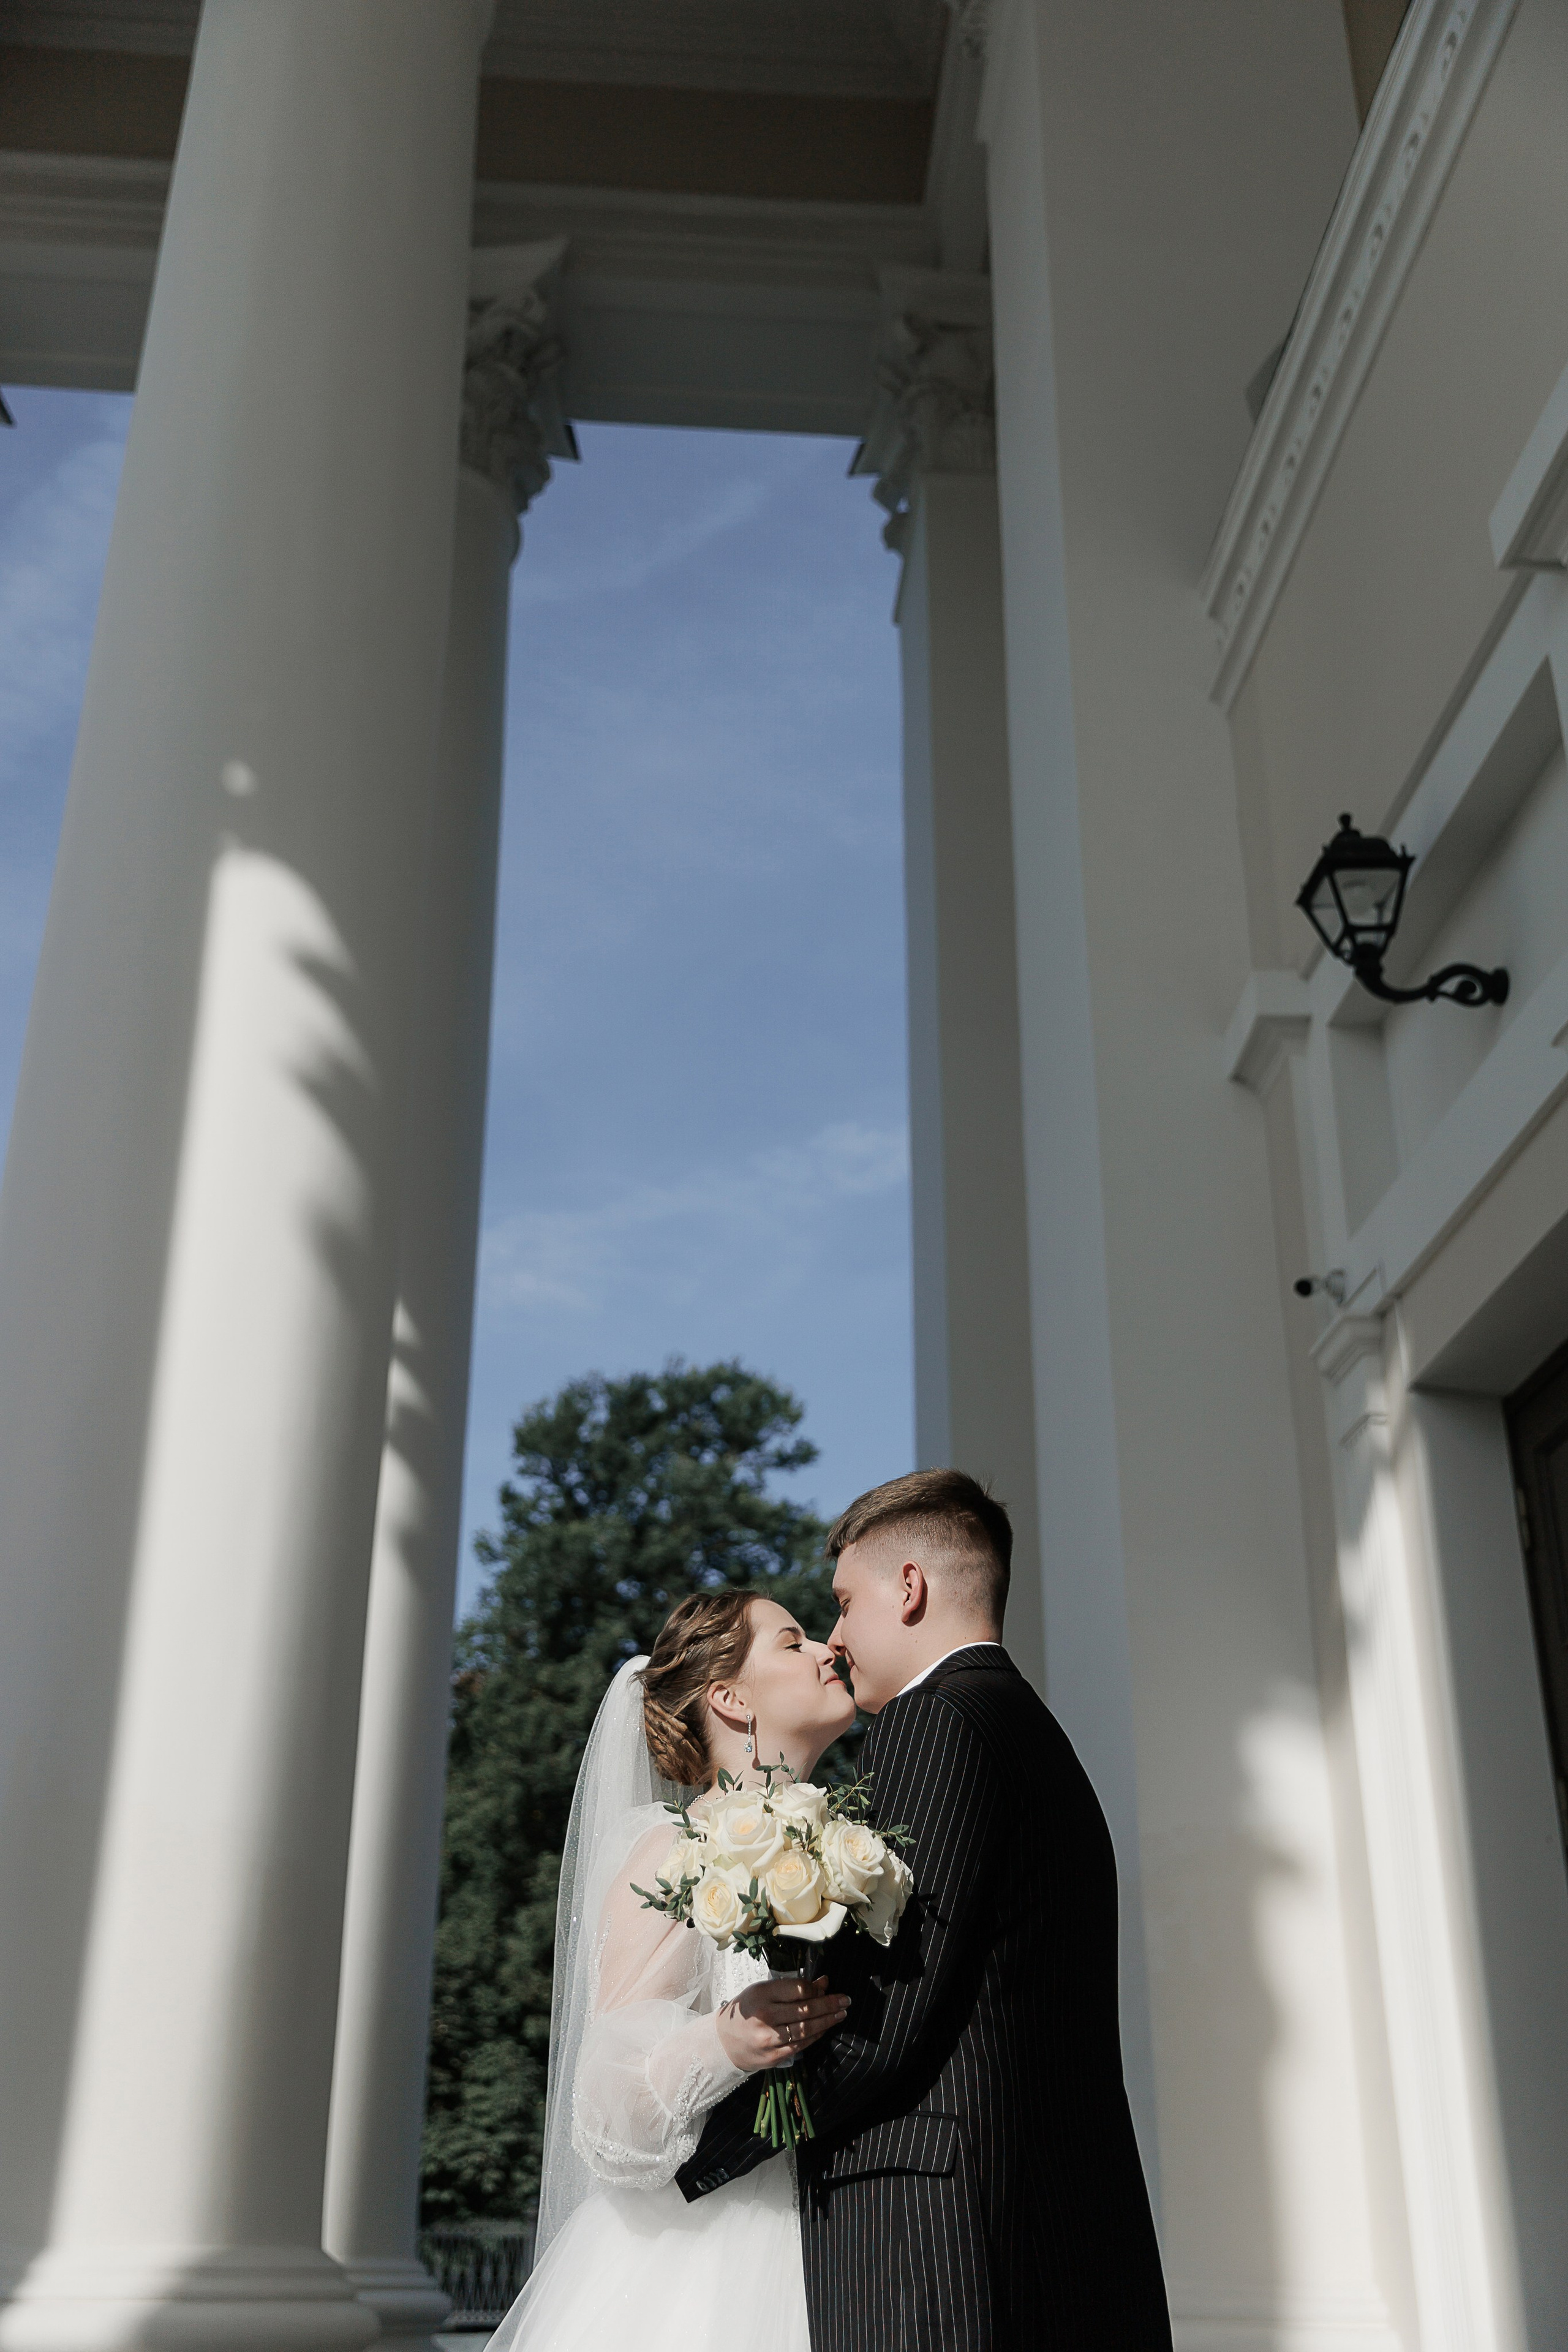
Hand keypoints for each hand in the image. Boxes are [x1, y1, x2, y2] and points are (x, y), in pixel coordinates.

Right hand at [716, 1974, 849, 2072]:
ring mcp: (769, 2038)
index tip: (825, 1986)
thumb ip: (792, 1987)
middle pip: (805, 2009)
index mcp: (761, 1994)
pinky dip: (816, 2035)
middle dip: (829, 2004)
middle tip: (846, 1999)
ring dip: (828, 2020)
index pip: (797, 1989)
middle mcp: (765, 2016)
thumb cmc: (747, 2011)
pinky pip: (801, 2045)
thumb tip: (824, 1982)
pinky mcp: (773, 2056)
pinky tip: (825, 2028)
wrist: (724, 2042)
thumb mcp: (763, 1992)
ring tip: (841, 2013)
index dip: (815, 1988)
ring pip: (806, 2028)